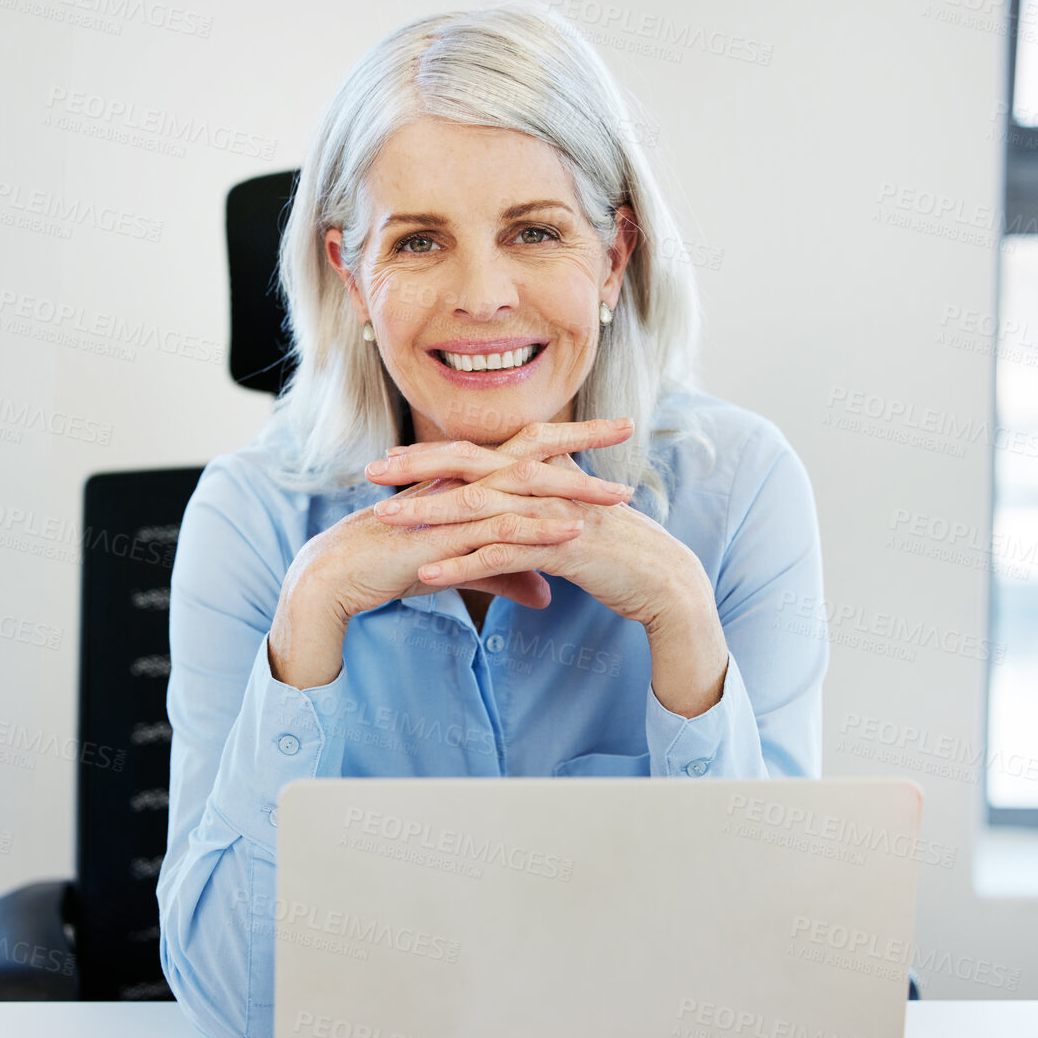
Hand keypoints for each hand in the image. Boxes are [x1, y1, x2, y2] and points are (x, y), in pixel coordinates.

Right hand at [266, 420, 635, 688]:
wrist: (338, 575)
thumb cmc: (394, 564)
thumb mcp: (463, 567)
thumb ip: (506, 572)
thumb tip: (547, 593)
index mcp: (469, 479)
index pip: (527, 448)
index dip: (572, 438)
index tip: (615, 431)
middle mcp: (464, 481)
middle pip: (532, 448)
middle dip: (583, 438)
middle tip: (630, 426)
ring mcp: (454, 504)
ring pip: (523, 486)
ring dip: (575, 489)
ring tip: (620, 496)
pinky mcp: (444, 534)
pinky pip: (498, 528)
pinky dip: (538, 529)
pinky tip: (572, 533)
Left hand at [366, 418, 731, 716]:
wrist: (667, 583)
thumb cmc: (618, 555)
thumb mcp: (570, 523)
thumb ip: (539, 508)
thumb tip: (510, 507)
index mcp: (545, 475)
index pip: (480, 456)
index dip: (433, 454)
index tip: (391, 458)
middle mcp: (546, 485)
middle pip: (471, 468)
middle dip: (417, 468)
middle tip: (369, 472)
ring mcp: (554, 514)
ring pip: (480, 508)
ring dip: (428, 514)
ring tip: (384, 521)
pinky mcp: (563, 548)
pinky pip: (502, 554)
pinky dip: (462, 563)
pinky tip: (426, 573)